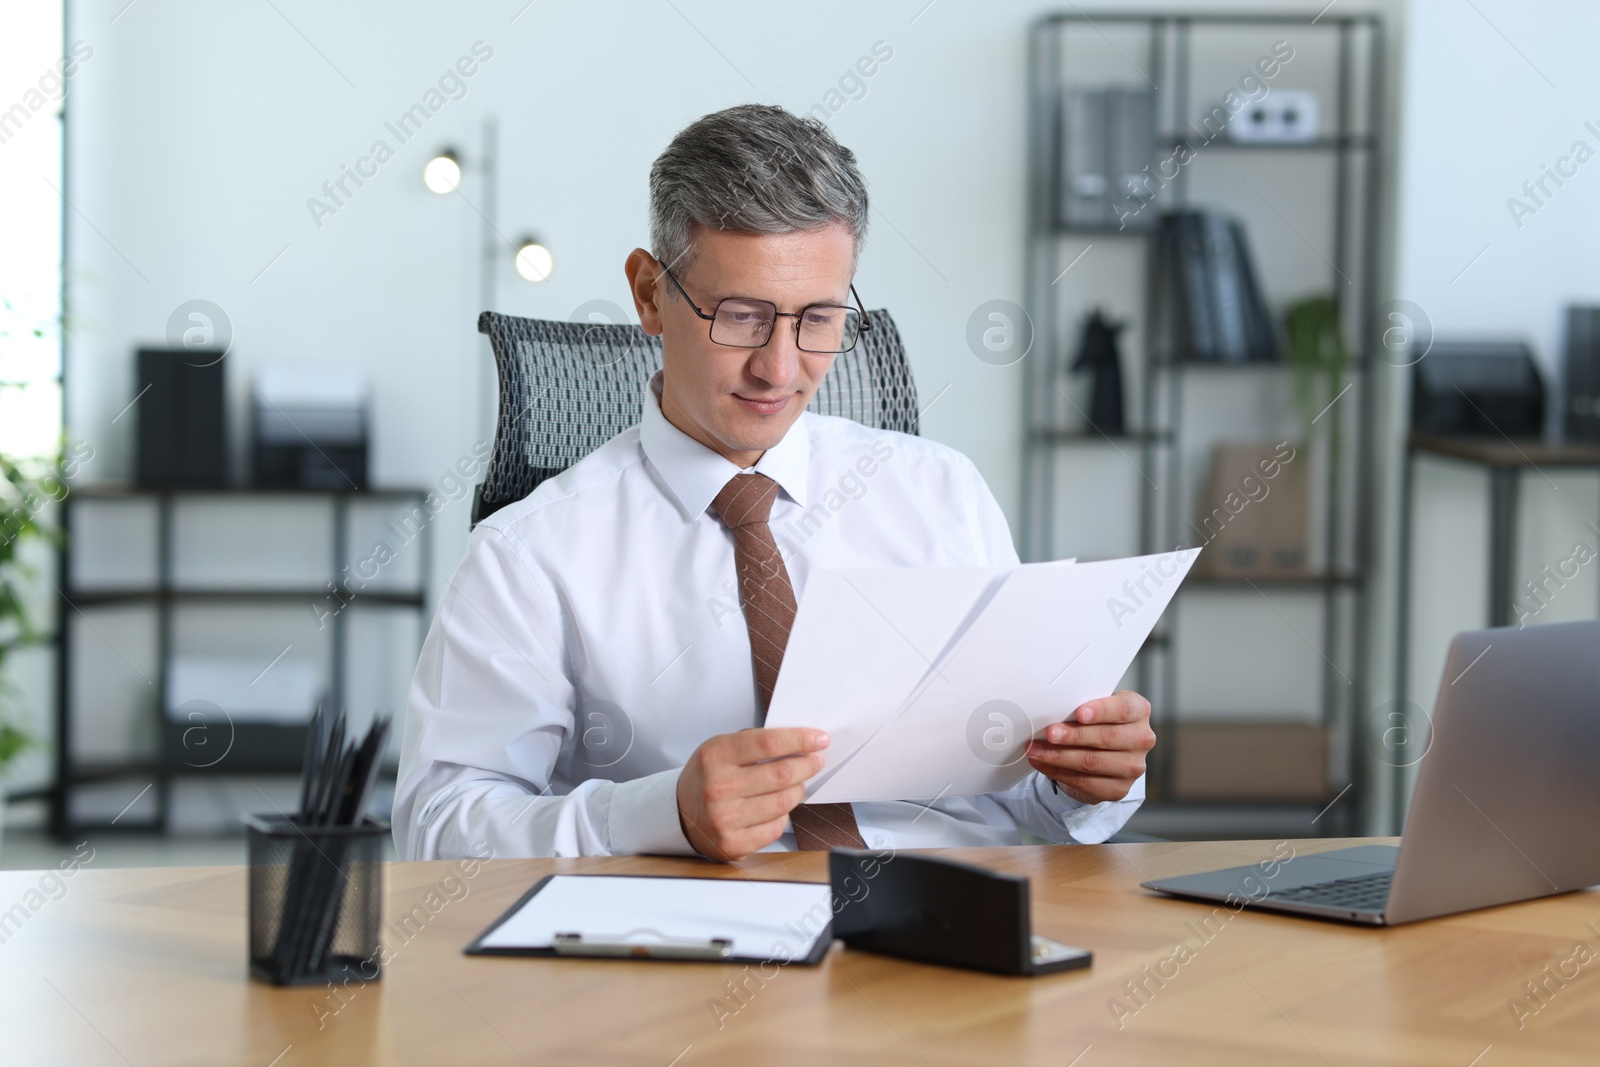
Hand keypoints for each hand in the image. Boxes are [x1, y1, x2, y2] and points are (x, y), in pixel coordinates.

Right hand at [677, 728, 828, 860]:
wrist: (680, 813)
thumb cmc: (708, 776)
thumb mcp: (720, 748)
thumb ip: (755, 742)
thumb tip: (799, 743)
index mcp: (715, 756)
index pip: (768, 743)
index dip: (800, 740)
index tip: (819, 739)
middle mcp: (718, 788)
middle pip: (781, 774)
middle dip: (807, 765)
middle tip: (816, 760)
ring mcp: (725, 819)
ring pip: (783, 802)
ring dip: (798, 789)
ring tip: (798, 782)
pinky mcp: (733, 844)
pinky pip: (775, 827)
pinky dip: (784, 815)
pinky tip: (778, 807)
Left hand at [1026, 690, 1153, 805]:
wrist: (1101, 752)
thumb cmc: (1096, 721)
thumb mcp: (1093, 706)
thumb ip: (1081, 705)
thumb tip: (1052, 709)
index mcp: (1139, 711)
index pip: (1123, 709)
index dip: (1102, 711)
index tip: (1080, 713)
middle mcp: (1141, 739)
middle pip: (1106, 737)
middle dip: (1073, 736)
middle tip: (1049, 733)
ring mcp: (1132, 767)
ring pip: (1092, 762)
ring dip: (1059, 756)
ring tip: (1036, 750)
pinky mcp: (1118, 789)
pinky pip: (1084, 781)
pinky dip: (1058, 772)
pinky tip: (1042, 764)